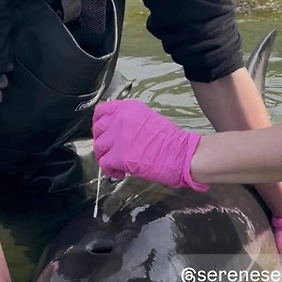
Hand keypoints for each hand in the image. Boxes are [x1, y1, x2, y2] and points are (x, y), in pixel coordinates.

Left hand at [92, 100, 208, 190]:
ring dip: (106, 157)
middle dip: (103, 143)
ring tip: (118, 165)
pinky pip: (104, 164)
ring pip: (99, 148)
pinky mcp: (118, 156)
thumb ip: (131, 122)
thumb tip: (118, 132)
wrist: (183, 154)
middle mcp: (121, 119)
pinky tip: (121, 173)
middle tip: (112, 152)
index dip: (100, 124)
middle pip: (98, 130)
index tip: (105, 133)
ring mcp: (118, 137)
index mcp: (129, 108)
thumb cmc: (173, 141)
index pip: (102, 110)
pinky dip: (110, 171)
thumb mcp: (150, 120)